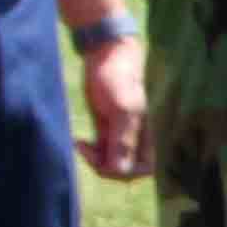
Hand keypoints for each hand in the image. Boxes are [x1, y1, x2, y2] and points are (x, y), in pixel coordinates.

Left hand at [75, 37, 149, 180]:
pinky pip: (101, 152)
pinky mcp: (106, 129)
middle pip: (124, 171)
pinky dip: (90, 152)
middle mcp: (135, 138)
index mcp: (146, 134)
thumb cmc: (118, 77)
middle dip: (105, 167)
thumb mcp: (121, 108)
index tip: (101, 159)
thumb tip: (121, 171)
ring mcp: (120, 134)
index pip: (140, 170)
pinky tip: (79, 142)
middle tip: (87, 150)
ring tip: (81, 144)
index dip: (121, 172)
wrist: (104, 54)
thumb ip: (123, 140)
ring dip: (94, 160)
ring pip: (111, 163)